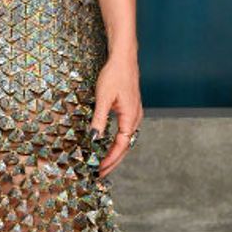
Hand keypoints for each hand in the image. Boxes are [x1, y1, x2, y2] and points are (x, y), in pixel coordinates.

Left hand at [89, 53, 142, 178]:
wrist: (123, 58)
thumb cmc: (114, 75)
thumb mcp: (103, 98)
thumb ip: (99, 119)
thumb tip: (95, 138)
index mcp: (131, 117)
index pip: (121, 146)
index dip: (110, 159)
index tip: (99, 169)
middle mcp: (136, 118)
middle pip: (125, 147)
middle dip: (113, 161)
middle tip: (100, 173)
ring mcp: (135, 114)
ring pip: (126, 140)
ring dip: (115, 153)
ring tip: (103, 164)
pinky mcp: (130, 110)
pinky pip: (125, 132)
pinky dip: (117, 143)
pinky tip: (108, 146)